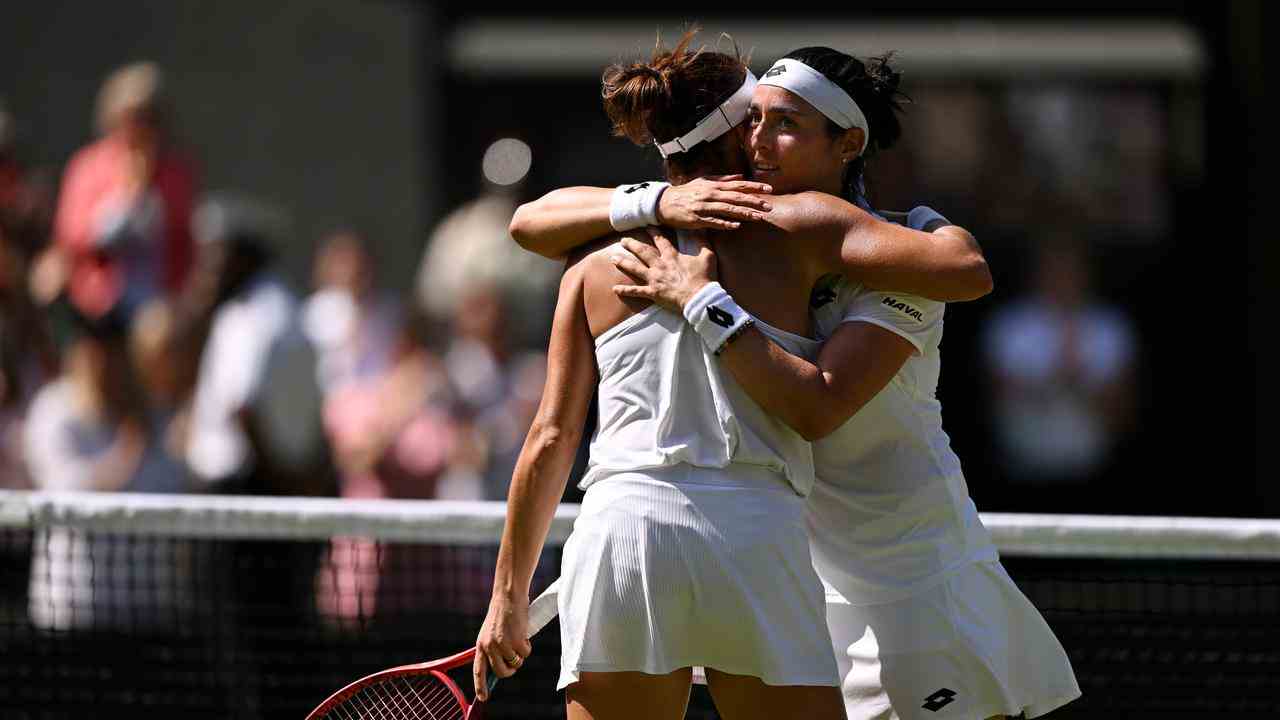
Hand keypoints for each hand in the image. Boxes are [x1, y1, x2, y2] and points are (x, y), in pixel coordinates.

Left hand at [474, 593, 531, 700]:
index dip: (480, 686)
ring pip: (515, 663)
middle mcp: (489, 646)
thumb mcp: (492, 632)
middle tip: (515, 660)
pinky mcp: (516, 641)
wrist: (508, 596)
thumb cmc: (503, 613)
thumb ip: (493, 649)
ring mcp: (502, 644)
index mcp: (480, 644)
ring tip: (519, 639)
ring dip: (520, 655)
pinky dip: (528, 646)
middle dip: (510, 669)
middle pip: (501, 671)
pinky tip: (523, 633)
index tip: (483, 697)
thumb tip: (501, 668)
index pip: (479, 670)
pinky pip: (526, 653)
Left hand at [611, 228, 716, 311]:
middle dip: (632, 245)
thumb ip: (702, 241)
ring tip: (613, 258)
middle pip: (643, 252)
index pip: (660, 241)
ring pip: (635, 269)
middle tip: (623, 240)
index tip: (646, 225)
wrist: (699, 298)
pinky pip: (636, 291)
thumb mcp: (707, 256)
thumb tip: (701, 227)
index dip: (653, 232)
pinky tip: (615, 289)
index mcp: (672, 257)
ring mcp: (654, 279)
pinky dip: (625, 290)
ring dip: (623, 263)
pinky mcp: (653, 293)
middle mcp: (660, 266)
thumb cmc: (704, 278)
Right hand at [656, 175, 771, 229]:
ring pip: (727, 210)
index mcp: (713, 185)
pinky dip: (725, 224)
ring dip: (744, 213)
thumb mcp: (704, 181)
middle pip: (736, 197)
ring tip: (758, 217)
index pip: (738, 185)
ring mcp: (704, 207)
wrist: (664, 202)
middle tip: (769, 206)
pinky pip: (713, 222)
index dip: (754, 187)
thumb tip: (741, 177)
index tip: (769, 189)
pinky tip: (736, 226)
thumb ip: (723, 179)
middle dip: (754, 201)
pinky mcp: (697, 219)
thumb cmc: (686, 192)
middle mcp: (710, 194)